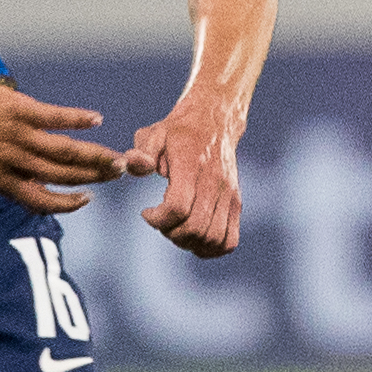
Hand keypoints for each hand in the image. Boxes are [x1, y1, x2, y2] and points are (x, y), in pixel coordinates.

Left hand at [0, 72, 138, 216]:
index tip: (85, 200)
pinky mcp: (20, 110)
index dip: (66, 204)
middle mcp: (12, 162)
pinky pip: (56, 118)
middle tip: (116, 175)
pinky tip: (97, 120)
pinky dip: (78, 119)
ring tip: (117, 159)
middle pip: (61, 175)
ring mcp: (17, 136)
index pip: (39, 200)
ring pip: (65, 152)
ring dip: (95, 156)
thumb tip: (10, 179)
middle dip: (92, 178)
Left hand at [132, 100, 245, 255]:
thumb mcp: (152, 135)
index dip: (158, 219)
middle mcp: (215, 183)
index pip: (178, 207)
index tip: (145, 212)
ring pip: (213, 238)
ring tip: (175, 229)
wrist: (214, 123)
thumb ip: (140, 153)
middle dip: (170, 233)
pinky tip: (193, 238)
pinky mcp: (237, 204)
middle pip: (195, 228)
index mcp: (192, 166)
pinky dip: (210, 249)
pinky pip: (229, 241)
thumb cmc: (177, 132)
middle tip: (160, 222)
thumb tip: (134, 165)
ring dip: (189, 243)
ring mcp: (229, 195)